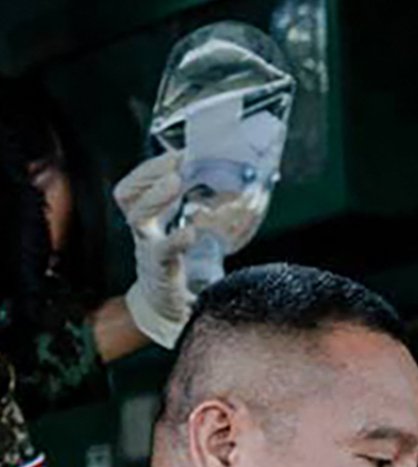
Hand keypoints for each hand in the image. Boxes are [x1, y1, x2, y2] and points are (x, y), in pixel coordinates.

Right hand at [113, 152, 197, 346]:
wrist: (174, 313)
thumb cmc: (183, 271)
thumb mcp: (188, 237)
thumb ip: (202, 216)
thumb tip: (240, 190)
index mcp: (148, 223)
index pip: (133, 188)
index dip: (148, 170)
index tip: (175, 154)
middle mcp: (143, 234)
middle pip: (128, 197)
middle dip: (148, 176)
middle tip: (175, 162)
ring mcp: (148, 252)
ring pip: (138, 218)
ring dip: (157, 197)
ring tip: (176, 181)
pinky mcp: (162, 273)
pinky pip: (163, 253)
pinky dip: (177, 240)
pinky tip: (192, 231)